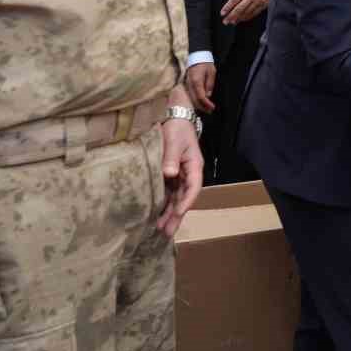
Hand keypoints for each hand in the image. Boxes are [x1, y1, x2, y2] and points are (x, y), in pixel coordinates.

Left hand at [157, 117, 204, 236]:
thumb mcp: (173, 141)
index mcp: (194, 166)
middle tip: (167, 232)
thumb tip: (168, 174)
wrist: (173, 118)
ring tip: (160, 229)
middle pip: (184, 197)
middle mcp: (188, 174)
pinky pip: (168, 193)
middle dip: (177, 215)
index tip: (179, 214)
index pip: (193, 187)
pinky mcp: (169, 175)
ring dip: (169, 213)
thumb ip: (170, 157)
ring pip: (176, 198)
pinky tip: (156, 215)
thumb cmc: (176, 128)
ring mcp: (179, 175)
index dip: (186, 202)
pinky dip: (163, 204)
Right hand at [185, 62, 216, 112]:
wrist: (197, 56)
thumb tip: (208, 96)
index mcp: (196, 81)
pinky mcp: (187, 85)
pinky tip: (201, 103)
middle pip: (195, 100)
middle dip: (202, 107)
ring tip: (207, 109)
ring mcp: (187, 85)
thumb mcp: (211, 73)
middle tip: (210, 111)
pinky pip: (191, 95)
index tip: (212, 107)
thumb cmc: (205, 64)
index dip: (206, 104)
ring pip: (192, 99)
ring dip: (199, 105)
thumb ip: (209, 85)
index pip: (201, 97)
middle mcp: (190, 85)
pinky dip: (196, 101)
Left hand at [221, 0, 269, 24]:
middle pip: (238, 8)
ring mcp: (258, 1)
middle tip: (225, 21)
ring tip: (233, 22)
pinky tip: (244, 19)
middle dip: (231, 16)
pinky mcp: (264, 4)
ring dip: (238, 18)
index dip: (227, 8)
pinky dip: (248, 17)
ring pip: (246, 12)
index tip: (223, 13)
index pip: (234, 0)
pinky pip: (254, 12)